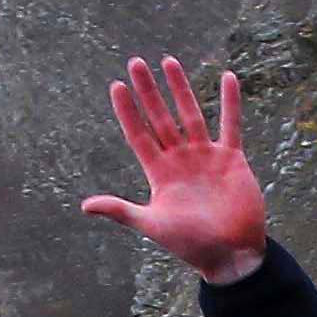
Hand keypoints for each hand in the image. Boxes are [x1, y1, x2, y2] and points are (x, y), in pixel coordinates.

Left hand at [79, 55, 266, 283]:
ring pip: (191, 114)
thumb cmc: (191, 245)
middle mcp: (180, 160)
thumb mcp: (153, 225)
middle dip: (148, 91)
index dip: (127, 111)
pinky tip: (228, 78)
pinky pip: (230, 124)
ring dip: (180, 88)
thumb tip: (85, 206)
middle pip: (160, 117)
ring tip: (168, 62)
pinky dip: (230, 103)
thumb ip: (121, 210)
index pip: (139, 135)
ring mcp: (205, 156)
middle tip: (135, 62)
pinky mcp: (231, 159)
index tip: (117, 86)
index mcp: (159, 173)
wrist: (231, 254)